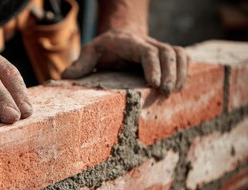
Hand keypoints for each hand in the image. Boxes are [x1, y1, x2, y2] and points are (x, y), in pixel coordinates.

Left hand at [62, 29, 188, 94]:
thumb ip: (81, 63)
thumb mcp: (90, 52)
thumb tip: (65, 77)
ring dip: (180, 72)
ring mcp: (159, 49)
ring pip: (178, 53)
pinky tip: (180, 87)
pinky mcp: (167, 56)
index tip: (153, 83)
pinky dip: (186, 70)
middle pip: (167, 52)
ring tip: (173, 92)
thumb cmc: (105, 48)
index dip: (153, 66)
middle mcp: (148, 44)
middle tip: (165, 92)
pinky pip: (183, 57)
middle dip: (170, 72)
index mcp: (130, 44)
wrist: (121, 36)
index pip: (146, 51)